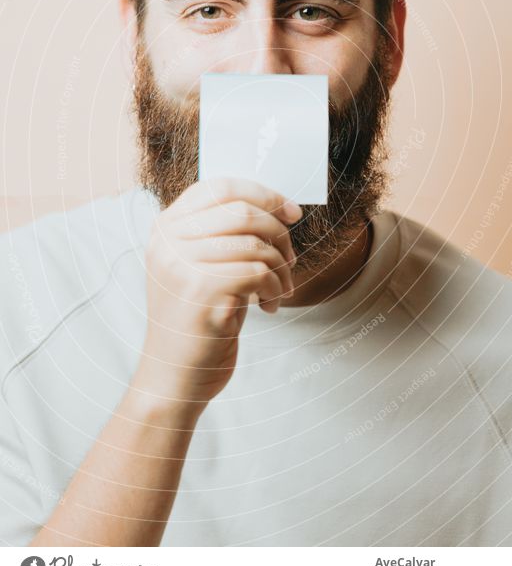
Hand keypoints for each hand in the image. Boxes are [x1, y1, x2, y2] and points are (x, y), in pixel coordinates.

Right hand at [137, 177, 302, 411]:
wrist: (173, 379)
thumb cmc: (196, 322)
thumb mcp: (197, 268)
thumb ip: (220, 235)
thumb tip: (274, 206)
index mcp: (166, 228)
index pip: (220, 186)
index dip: (263, 194)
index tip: (290, 211)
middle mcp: (168, 242)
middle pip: (243, 212)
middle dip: (279, 233)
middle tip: (290, 258)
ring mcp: (181, 265)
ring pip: (256, 243)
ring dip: (281, 267)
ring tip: (279, 288)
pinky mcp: (201, 292)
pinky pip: (259, 272)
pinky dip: (275, 288)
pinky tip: (268, 306)